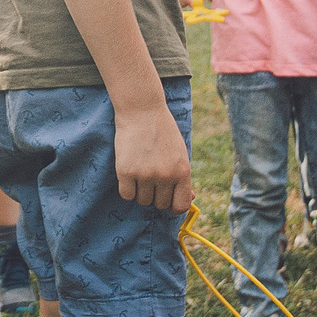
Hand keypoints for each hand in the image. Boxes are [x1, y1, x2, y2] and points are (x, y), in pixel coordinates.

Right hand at [113, 100, 193, 214]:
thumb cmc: (163, 131)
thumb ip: (183, 177)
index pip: (180, 205)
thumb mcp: (180, 153)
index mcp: (182, 171)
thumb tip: (190, 198)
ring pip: (143, 200)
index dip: (173, 206)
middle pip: (159, 204)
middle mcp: (165, 175)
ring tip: (140, 172)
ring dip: (141, 191)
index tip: (167, 201)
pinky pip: (127, 195)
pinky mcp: (126, 171)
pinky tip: (129, 174)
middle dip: (156, 195)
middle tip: (151, 178)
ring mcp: (145, 174)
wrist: (142, 110)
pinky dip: (127, 189)